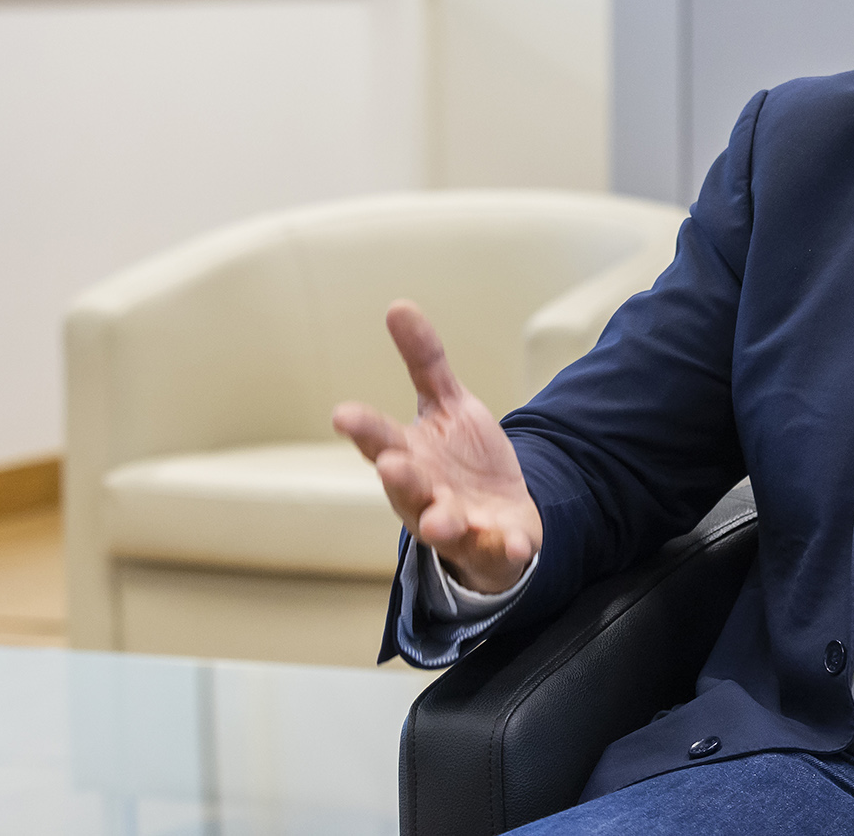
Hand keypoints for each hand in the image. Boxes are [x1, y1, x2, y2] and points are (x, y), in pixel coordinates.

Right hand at [332, 301, 543, 592]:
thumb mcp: (448, 405)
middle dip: (400, 478)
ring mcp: (458, 523)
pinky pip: (497, 549)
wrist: (498, 516)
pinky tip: (511, 543)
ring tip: (441, 521)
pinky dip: (503, 547)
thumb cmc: (460, 460)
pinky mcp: (493, 544)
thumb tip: (398, 305)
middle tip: (391, 465)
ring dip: (441, 522)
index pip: (380, 440)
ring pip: (443, 526)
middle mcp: (425, 494)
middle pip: (406, 487)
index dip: (363, 428)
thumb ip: (424, 361)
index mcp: (409, 457)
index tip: (342, 414)